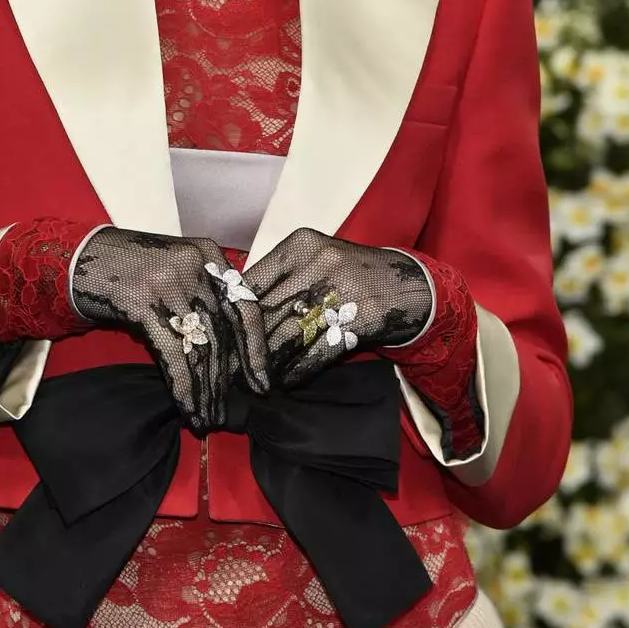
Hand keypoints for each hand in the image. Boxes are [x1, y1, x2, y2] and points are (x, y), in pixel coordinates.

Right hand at [70, 228, 270, 433]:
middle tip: (224, 412)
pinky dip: (182, 384)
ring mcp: (169, 282)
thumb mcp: (177, 270)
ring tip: (206, 417)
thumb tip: (233, 352)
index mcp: (209, 255)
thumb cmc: (131, 269)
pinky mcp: (143, 301)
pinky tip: (186, 405)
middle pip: (222, 332)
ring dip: (204, 389)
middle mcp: (195, 265)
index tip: (261, 383)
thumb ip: (206, 296)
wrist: (80, 258)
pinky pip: (172, 351)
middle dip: (224, 380)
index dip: (256, 349)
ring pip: (199, 346)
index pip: (246, 307)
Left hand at [243, 228, 432, 391]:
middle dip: (245, 345)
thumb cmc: (350, 275)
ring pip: (287, 335)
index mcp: (300, 245)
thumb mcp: (313, 261)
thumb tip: (231, 311)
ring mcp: (340, 290)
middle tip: (228, 368)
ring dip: (268, 364)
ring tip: (252, 380)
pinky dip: (296, 371)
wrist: (409, 285)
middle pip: (266, 312)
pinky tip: (284, 382)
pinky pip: (316, 352)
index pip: (251, 283)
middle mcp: (318, 262)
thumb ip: (276, 279)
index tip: (219, 337)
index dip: (232, 316)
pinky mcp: (359, 319)